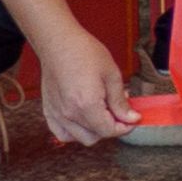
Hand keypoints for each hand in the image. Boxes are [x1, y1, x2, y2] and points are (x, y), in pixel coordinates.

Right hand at [35, 29, 138, 145]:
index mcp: (86, 105)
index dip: (125, 127)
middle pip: (96, 136)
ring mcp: (57, 114)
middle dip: (112, 127)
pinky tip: (84, 118)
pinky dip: (75, 132)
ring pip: (80, 138)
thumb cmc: (85, 53)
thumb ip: (120, 101)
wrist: (59, 43)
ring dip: (95, 130)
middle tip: (120, 111)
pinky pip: (62, 134)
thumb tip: (131, 118)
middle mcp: (69, 114)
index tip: (133, 118)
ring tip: (102, 111)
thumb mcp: (112, 74)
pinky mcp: (48, 111)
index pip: (109, 130)